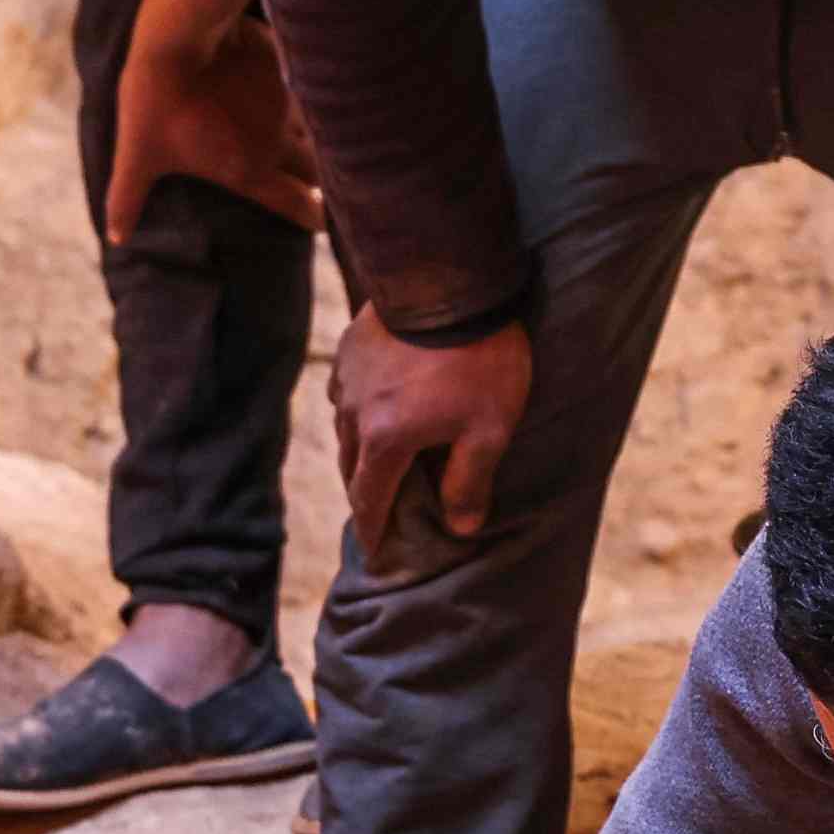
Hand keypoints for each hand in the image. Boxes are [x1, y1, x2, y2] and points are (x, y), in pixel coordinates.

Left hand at [105, 12, 321, 241]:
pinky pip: (305, 89)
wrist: (176, 35)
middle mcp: (277, 144)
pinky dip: (305, 99)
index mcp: (250, 171)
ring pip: (317, 129)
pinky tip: (298, 95)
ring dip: (315, 138)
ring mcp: (286, 105)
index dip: (314, 217)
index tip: (322, 219)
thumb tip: (115, 237)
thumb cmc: (154, 102)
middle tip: (314, 178)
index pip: (300, 205)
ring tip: (312, 139)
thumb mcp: (136, 154)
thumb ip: (129, 198)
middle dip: (318, 177)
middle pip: (318, 171)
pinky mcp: (285, 69)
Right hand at [333, 303, 531, 575]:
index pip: (369, 500)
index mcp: (384, 441)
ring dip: (360, 450)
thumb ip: (470, 481)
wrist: (452, 280)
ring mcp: (347, 375)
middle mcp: (353, 412)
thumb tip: (461, 528)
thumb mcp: (489, 429)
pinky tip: (377, 404)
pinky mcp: (351, 344)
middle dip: (364, 493)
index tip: (375, 553)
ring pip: (345, 428)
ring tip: (380, 458)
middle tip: (380, 511)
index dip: (372, 531)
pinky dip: (359, 409)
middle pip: (351, 467)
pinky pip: (347, 390)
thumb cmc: (478, 360)